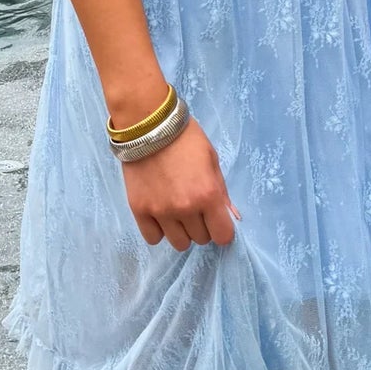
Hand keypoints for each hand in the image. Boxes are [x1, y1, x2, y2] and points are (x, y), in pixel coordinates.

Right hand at [120, 116, 237, 249]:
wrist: (148, 126)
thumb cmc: (186, 139)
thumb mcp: (212, 160)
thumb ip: (221, 192)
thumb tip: (231, 217)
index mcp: (208, 194)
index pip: (223, 236)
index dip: (222, 230)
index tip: (217, 220)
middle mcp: (185, 208)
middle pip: (201, 239)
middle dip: (202, 226)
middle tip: (195, 208)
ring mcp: (161, 211)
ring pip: (179, 243)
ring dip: (182, 231)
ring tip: (177, 212)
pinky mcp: (139, 210)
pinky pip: (153, 238)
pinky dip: (159, 230)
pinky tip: (160, 215)